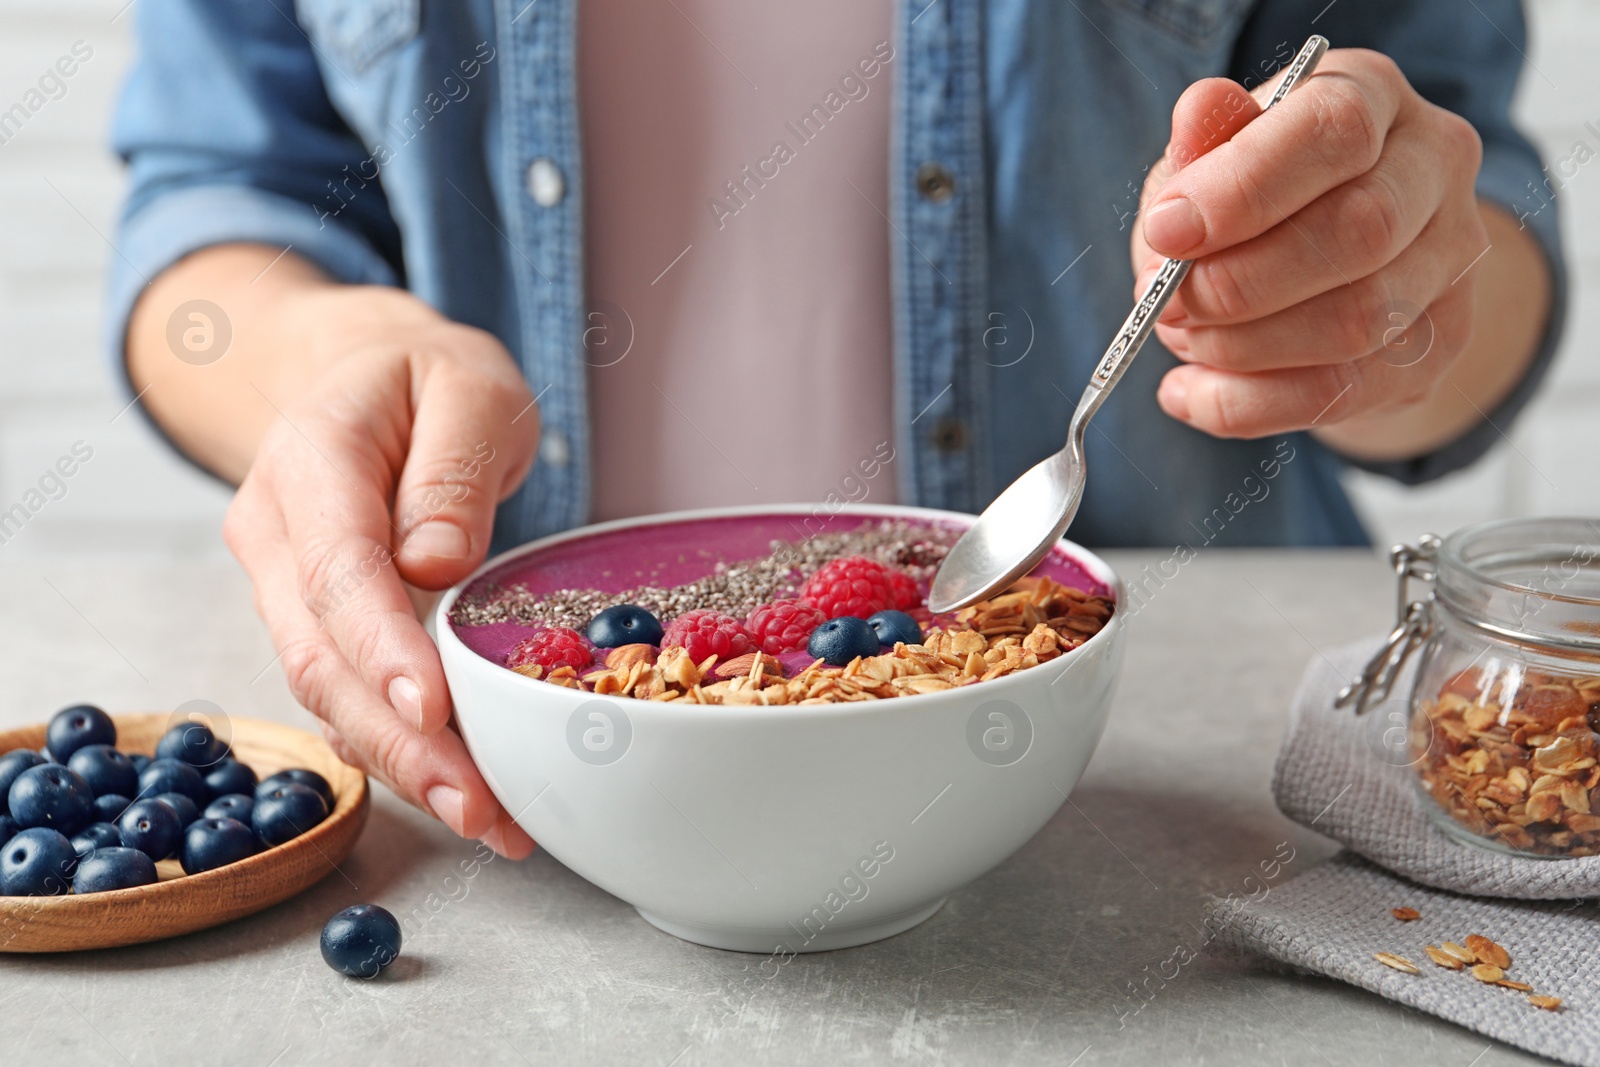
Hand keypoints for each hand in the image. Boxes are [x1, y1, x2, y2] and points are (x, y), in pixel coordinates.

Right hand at [222, 290, 539, 855]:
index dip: (382, 650)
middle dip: (401, 743)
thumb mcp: (469, 386)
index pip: (337, 571)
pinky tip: (467, 793)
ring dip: (405, 766)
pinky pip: (348, 697)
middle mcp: (274, 535)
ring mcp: (282, 587)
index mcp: (310, 462)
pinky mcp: (312, 625)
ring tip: (492, 822)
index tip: (435, 712)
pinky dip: (403, 750)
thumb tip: (436, 563)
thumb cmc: (428, 380)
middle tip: (480, 807)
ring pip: (328, 694)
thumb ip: (454, 466)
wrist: (363, 378)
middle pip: (322, 656)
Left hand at [1130, 48, 1488, 439]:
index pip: (1335, 132)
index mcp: (1374, 98)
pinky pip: (1344, 393)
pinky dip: (1248, 405)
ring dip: (1242, 349)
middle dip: (1239, 283)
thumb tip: (1200, 113)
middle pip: (1361, 232)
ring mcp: (1450, 260)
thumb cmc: (1254, 192)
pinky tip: (1191, 392)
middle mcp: (1433, 169)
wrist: (1321, 260)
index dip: (1244, 189)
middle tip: (1165, 303)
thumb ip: (1205, 141)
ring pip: (1358, 323)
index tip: (1166, 232)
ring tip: (1181, 340)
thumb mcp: (1213, 154)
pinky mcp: (1437, 344)